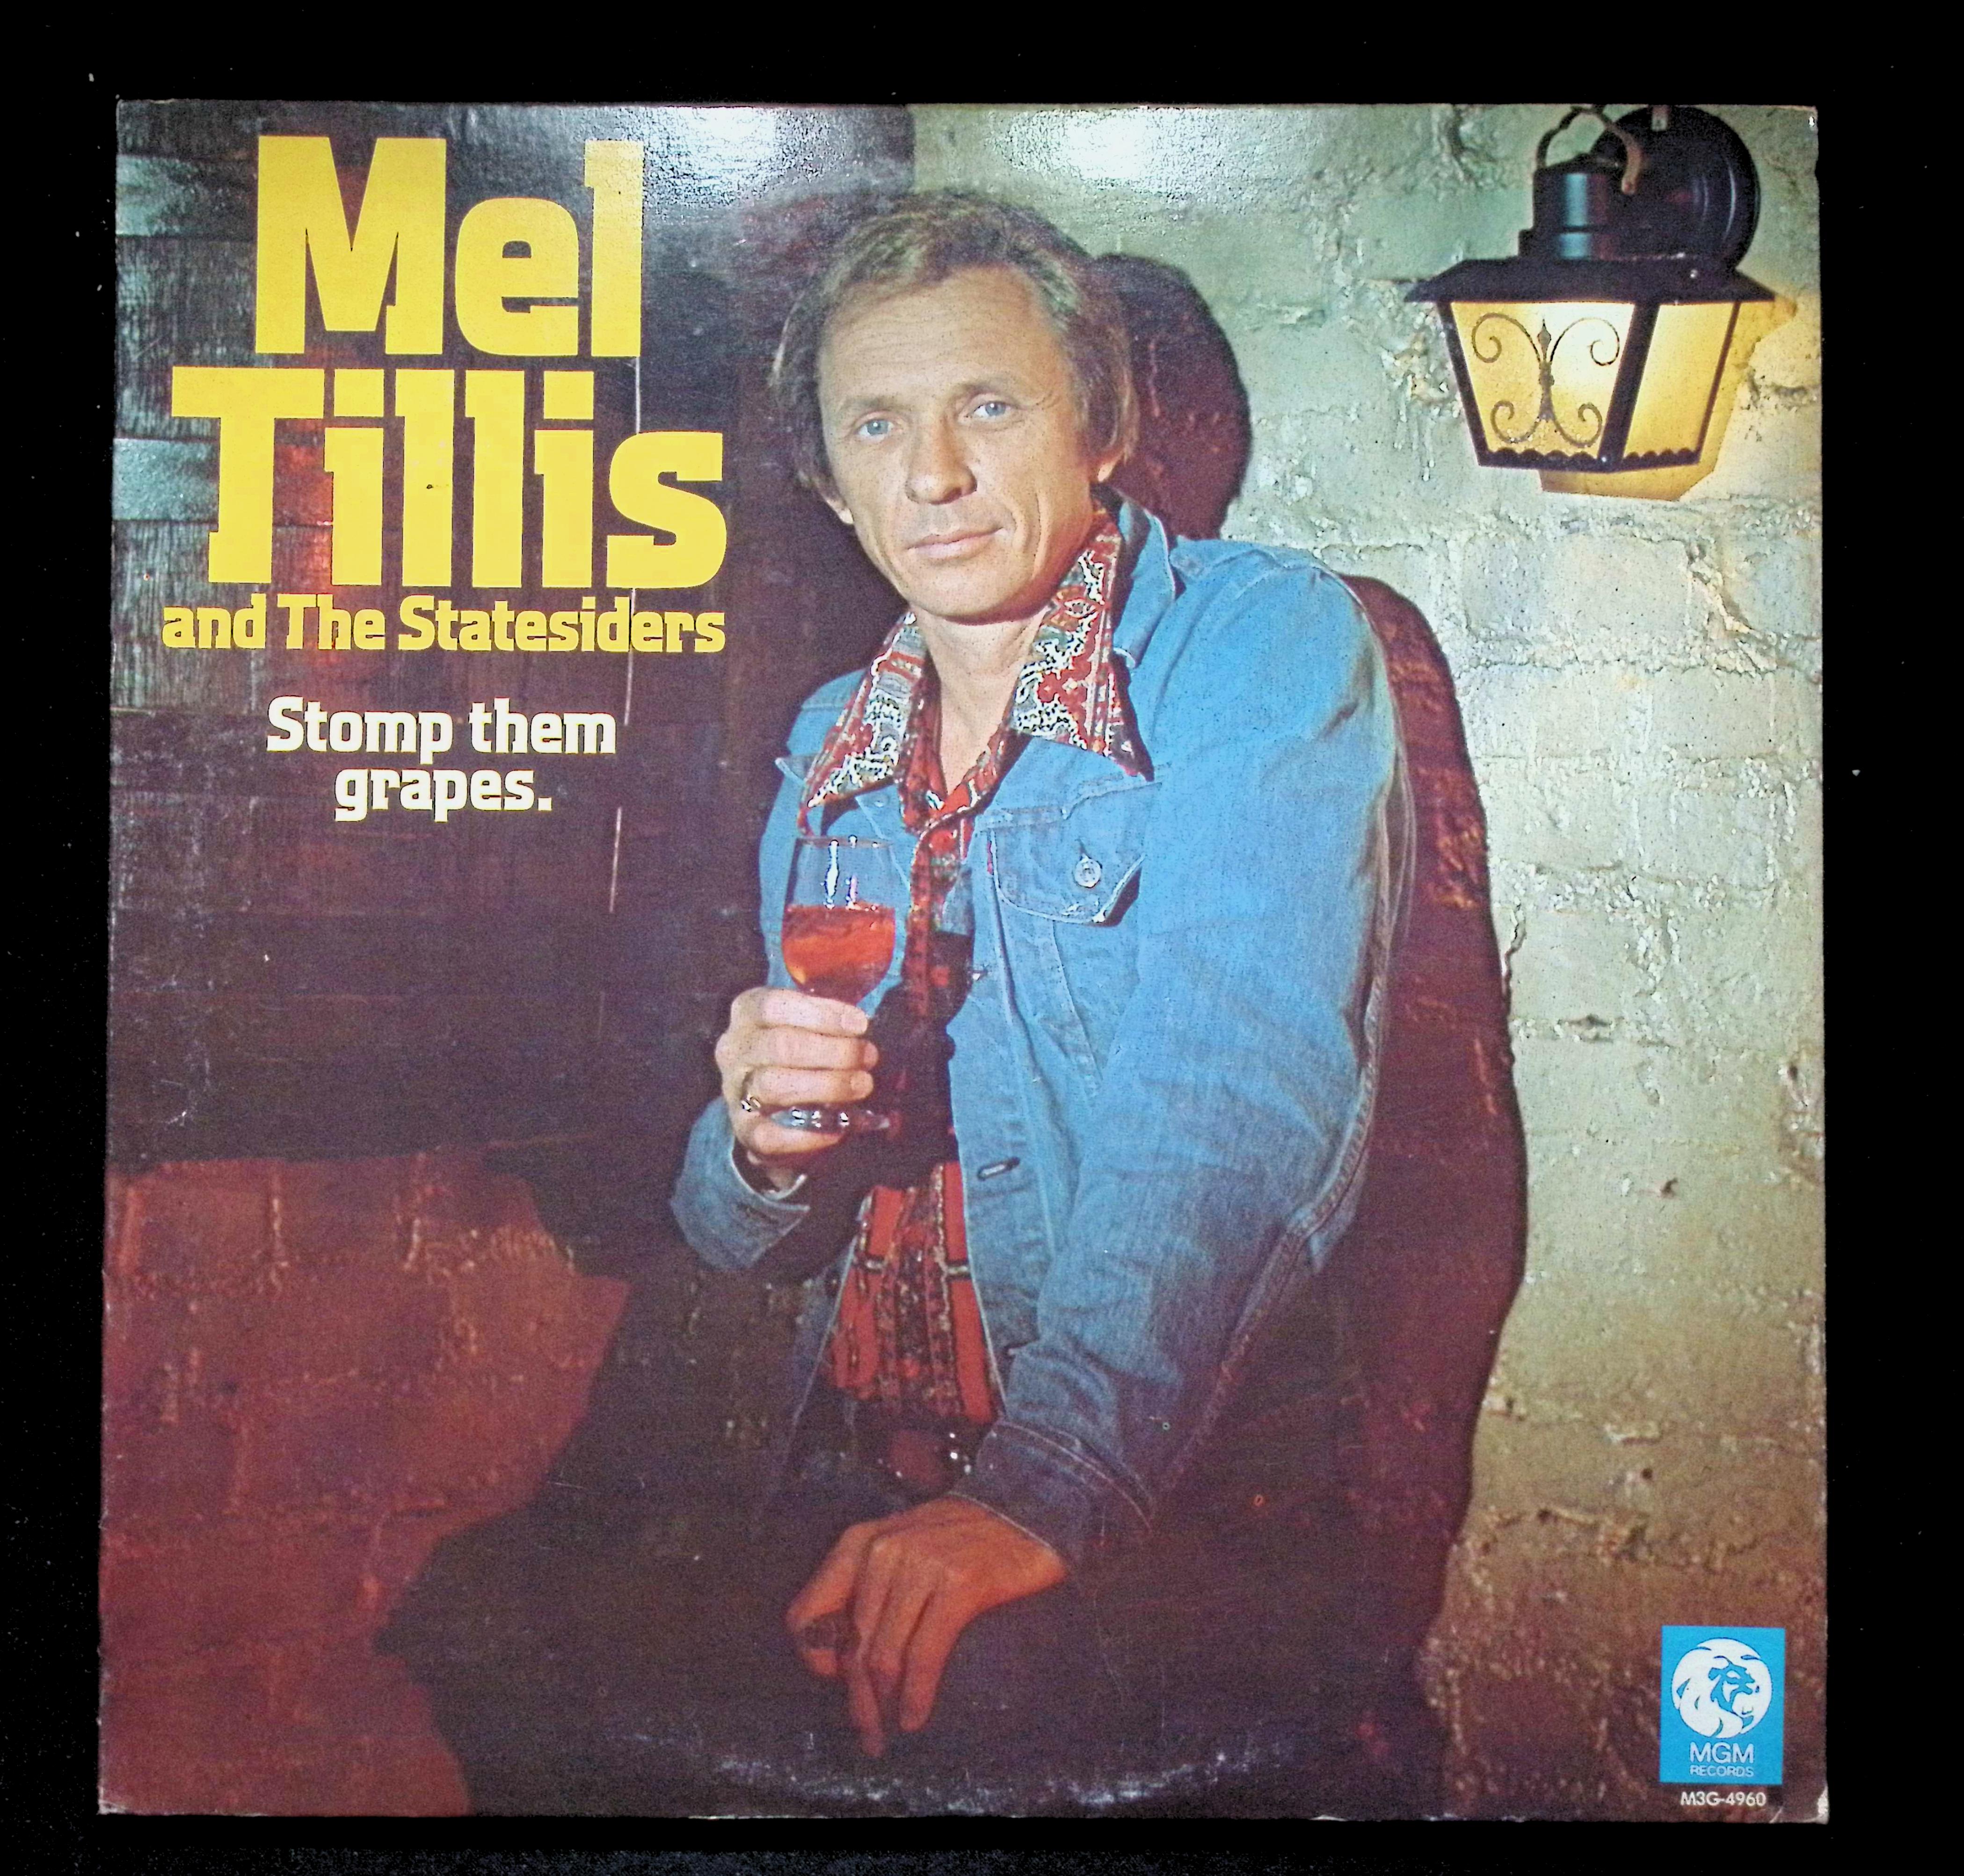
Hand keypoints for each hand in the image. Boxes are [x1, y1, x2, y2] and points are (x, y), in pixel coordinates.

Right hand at [715, 986, 879, 1179]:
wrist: (773, 1099)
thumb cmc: (799, 1048)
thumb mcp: (808, 1022)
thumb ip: (829, 1018)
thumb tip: (863, 1026)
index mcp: (747, 1013)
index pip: (774, 1006)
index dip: (821, 1014)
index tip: (860, 1025)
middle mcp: (735, 1050)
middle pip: (780, 1045)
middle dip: (833, 1051)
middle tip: (868, 1056)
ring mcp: (735, 1091)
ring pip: (775, 1086)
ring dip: (827, 1086)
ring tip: (861, 1085)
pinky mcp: (743, 1129)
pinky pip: (768, 1135)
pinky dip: (807, 1134)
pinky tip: (838, 1128)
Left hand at [784, 1495, 1065, 1756]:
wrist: (1028, 1511)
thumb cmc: (963, 1539)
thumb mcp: (901, 1548)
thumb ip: (869, 1587)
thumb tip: (845, 1657)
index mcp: (860, 1542)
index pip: (806, 1613)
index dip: (816, 1659)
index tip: (837, 1684)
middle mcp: (882, 1551)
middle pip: (851, 1646)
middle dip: (857, 1701)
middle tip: (868, 1736)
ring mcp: (920, 1566)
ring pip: (883, 1656)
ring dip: (883, 1706)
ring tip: (890, 1731)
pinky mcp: (957, 1585)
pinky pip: (923, 1654)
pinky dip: (916, 1695)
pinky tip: (915, 1716)